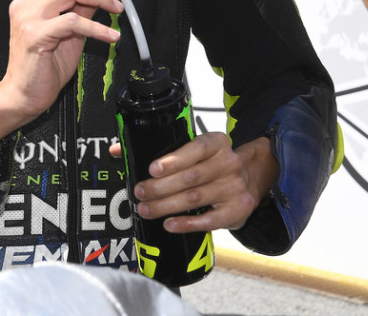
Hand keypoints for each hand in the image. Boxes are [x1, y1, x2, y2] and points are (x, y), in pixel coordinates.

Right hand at [2, 0, 131, 119]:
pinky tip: (111, 35)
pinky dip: (96, 27)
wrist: (23, 94)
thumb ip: (82, 9)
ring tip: (118, 10)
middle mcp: (26, 4)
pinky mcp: (35, 35)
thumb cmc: (43, 66)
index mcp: (30, 0)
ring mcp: (28, 17)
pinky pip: (72, 22)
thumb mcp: (69, 33)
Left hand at [117, 133, 277, 232]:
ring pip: (194, 198)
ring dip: (166, 206)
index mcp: (217, 143)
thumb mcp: (194, 150)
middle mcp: (229, 163)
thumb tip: (117, 151)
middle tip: (140, 192)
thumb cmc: (212, 164)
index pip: (195, 148)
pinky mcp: (236, 210)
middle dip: (160, 187)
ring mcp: (234, 188)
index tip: (152, 169)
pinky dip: (186, 224)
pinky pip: (208, 220)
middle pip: (191, 177)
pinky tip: (169, 224)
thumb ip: (159, 149)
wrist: (250, 180)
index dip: (173, 160)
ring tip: (146, 209)